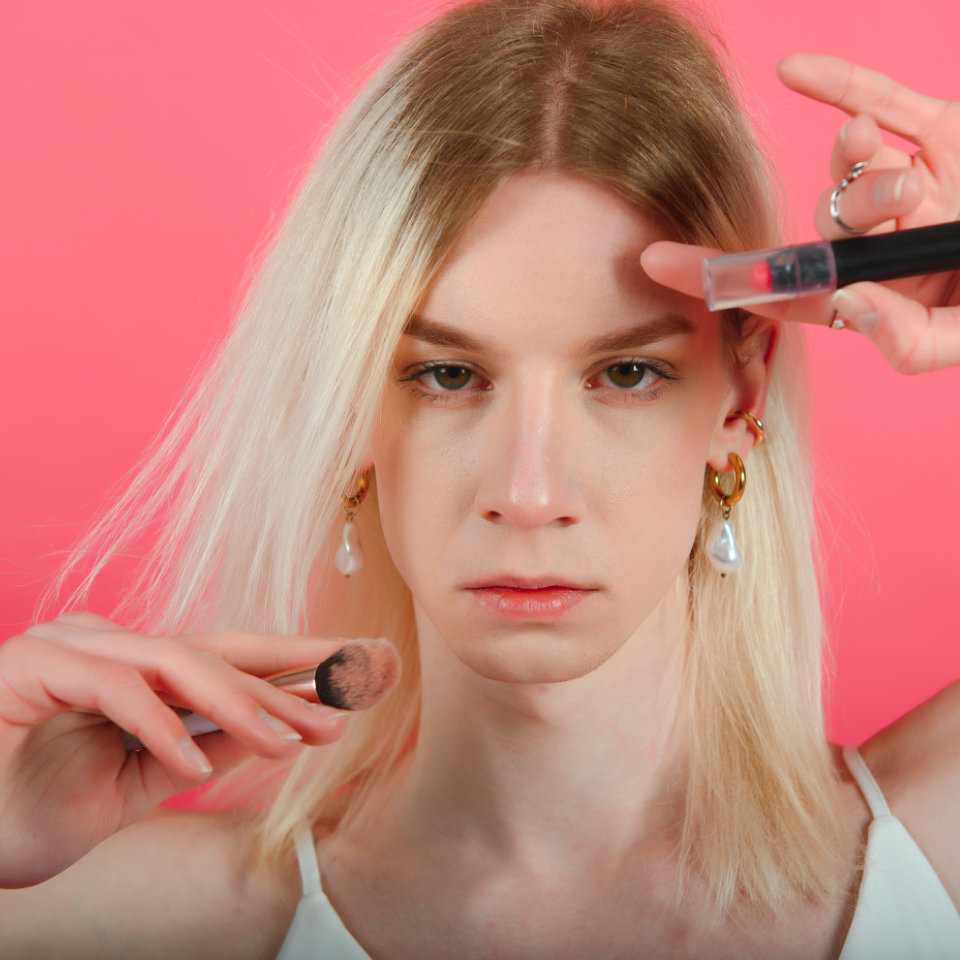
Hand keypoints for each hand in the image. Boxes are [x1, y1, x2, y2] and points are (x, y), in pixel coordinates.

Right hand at [0, 612, 350, 886]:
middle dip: (289, 670)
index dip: (293, 666)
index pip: (227, 658)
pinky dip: (158, 728)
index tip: (353, 679)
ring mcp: (69, 646)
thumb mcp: (140, 783)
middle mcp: (107, 644)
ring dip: (240, 703)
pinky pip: (114, 690)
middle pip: (216, 650)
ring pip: (176, 662)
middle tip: (351, 691)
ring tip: (290, 740)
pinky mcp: (32, 665)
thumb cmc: (32, 811)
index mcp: (132, 667)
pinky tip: (194, 769)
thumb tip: (276, 730)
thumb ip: (202, 748)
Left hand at [642, 55, 959, 373]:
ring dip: (880, 174)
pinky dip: (840, 85)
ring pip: (856, 170)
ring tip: (925, 186)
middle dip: (865, 219)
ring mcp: (909, 186)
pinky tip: (793, 70)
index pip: (786, 291)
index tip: (655, 263)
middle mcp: (883, 244)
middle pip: (830, 226)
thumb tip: (843, 302)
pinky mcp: (941, 133)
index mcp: (881, 297)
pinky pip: (883, 104)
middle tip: (914, 218)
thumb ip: (911, 342)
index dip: (722, 279)